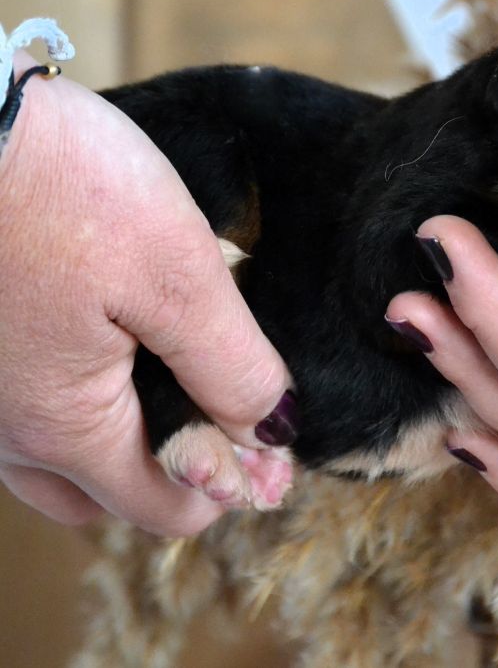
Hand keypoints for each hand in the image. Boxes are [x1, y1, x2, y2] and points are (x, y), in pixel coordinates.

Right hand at [0, 52, 291, 535]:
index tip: (272, 448)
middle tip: (225, 416)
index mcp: (63, 425)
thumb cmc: (63, 187)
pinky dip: (79, 397)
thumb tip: (273, 434)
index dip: (227, 489)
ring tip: (176, 377)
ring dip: (121, 439)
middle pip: (102, 493)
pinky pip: (28, 404)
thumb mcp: (177, 277)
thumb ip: (230, 368)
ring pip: (58, 456)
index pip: (159, 508)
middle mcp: (5, 428)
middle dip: (170, 473)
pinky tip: (117, 341)